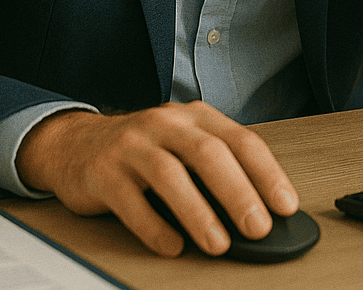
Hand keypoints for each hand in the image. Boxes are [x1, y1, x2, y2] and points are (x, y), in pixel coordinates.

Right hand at [14, 101, 298, 256]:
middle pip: (208, 153)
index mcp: (195, 116)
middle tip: (259, 227)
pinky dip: (154, 227)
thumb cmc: (145, 149)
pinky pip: (131, 201)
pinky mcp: (103, 171)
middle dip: (238, 192)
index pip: (240, 140)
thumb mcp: (184, 146)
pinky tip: (172, 246)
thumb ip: (217, 169)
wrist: (77, 144)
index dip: (266, 172)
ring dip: (199, 213)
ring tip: (219, 244)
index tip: (285, 205)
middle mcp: (166, 123)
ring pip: (170, 175)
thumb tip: (261, 210)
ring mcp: (133, 144)